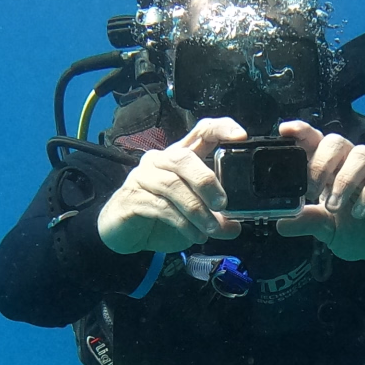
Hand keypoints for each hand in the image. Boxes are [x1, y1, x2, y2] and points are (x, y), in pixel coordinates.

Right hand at [97, 117, 247, 254]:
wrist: (123, 232)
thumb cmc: (159, 216)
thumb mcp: (193, 214)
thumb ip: (214, 215)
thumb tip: (236, 226)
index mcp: (180, 156)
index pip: (201, 131)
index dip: (221, 129)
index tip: (241, 137)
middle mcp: (160, 161)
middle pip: (184, 157)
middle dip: (206, 180)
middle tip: (222, 204)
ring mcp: (143, 177)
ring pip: (173, 185)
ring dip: (197, 210)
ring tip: (212, 229)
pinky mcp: (132, 198)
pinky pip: (161, 207)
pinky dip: (183, 223)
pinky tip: (196, 235)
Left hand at [275, 121, 364, 261]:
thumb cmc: (354, 230)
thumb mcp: (326, 230)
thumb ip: (308, 222)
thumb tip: (282, 222)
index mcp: (330, 168)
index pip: (315, 141)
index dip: (302, 132)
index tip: (285, 131)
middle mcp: (350, 163)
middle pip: (336, 142)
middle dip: (321, 163)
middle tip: (312, 191)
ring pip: (361, 154)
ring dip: (344, 180)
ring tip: (333, 206)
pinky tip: (359, 211)